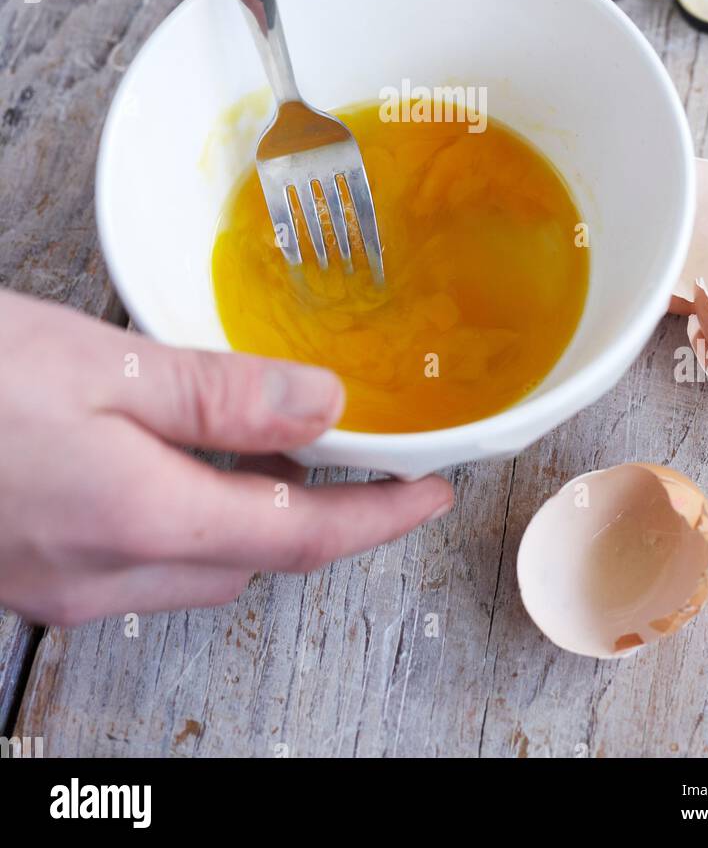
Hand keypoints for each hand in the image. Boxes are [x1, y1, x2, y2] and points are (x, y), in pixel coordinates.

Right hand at [0, 292, 452, 625]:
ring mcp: (60, 583)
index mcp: (135, 518)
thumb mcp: (101, 363)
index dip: (375, 519)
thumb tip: (322, 404)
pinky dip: (190, 521)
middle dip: (321, 523)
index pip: (295, 537)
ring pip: (198, 566)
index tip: (430, 493)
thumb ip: (219, 393)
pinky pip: (143, 561)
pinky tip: (185, 472)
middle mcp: (102, 573)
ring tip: (291, 464)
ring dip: (255, 523)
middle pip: (251, 561)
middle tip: (369, 470)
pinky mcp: (30, 570)